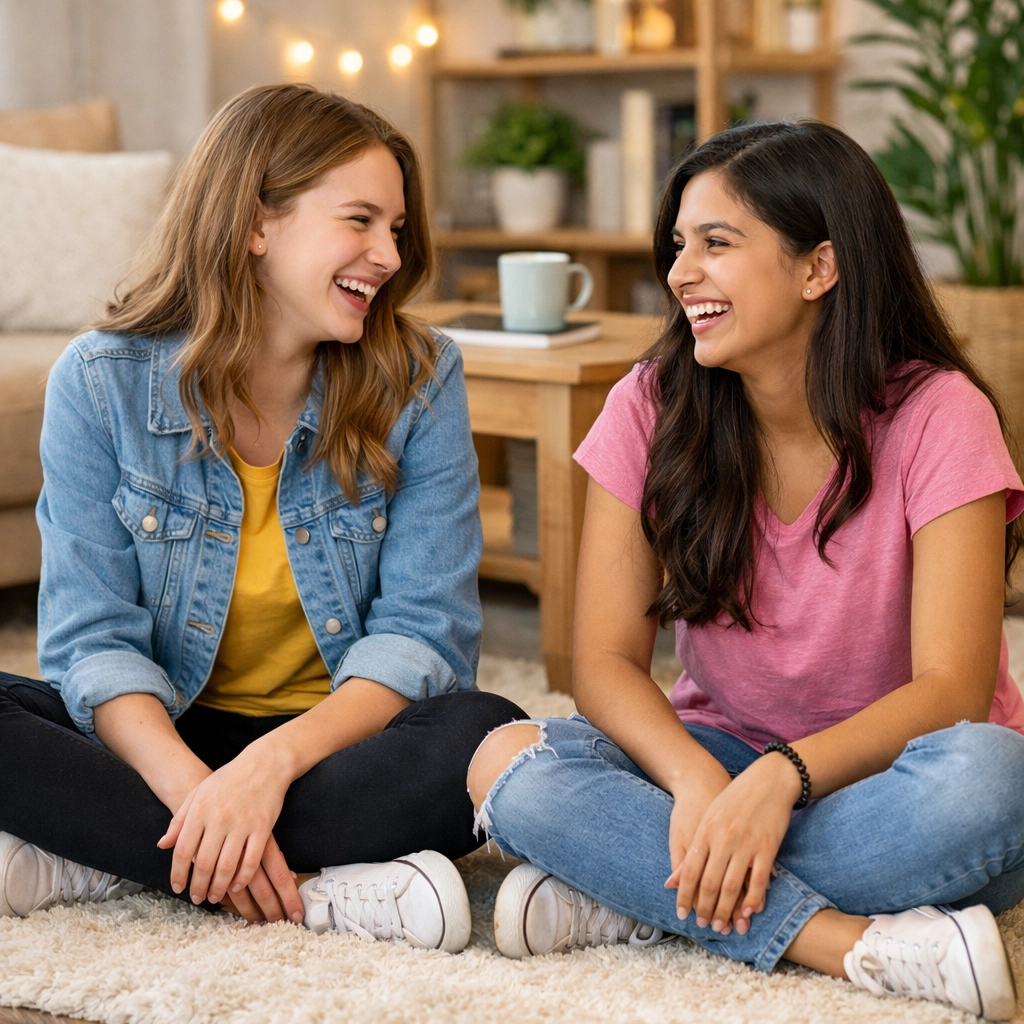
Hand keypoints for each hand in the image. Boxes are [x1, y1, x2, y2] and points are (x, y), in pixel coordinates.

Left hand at [157, 742, 303, 923]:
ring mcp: (242, 824)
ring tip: (214, 897)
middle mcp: (219, 819)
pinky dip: (242, 878)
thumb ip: (179, 819)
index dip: (179, 874)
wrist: (265, 763)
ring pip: (226, 867)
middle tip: (197, 898)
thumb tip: (162, 845)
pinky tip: (236, 885)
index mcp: (200, 810)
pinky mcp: (262, 828)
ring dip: (218, 888)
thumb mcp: (199, 792)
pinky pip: (251, 861)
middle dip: (198, 887)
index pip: (183, 851)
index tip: (178, 887)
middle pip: (204, 864)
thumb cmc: (229, 778)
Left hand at [668, 753, 799, 934]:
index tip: (681, 913)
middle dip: (705, 909)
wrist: (766, 780)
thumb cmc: (732, 799)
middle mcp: (723, 840)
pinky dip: (753, 900)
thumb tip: (672, 880)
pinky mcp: (767, 848)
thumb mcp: (707, 817)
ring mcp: (746, 845)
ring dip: (726, 911)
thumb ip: (691, 848)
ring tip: (723, 926)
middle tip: (703, 926)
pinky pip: (758, 881)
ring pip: (733, 887)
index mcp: (705, 831)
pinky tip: (748, 912)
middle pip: (710, 884)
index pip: (689, 871)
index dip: (684, 895)